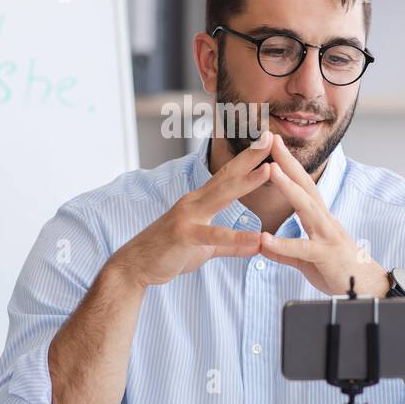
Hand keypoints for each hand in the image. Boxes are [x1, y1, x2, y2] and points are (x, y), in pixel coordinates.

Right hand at [111, 132, 273, 288]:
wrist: (134, 265)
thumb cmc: (168, 252)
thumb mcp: (205, 247)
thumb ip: (231, 245)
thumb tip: (256, 244)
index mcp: (199, 202)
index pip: (227, 176)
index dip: (248, 159)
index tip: (266, 142)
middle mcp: (194, 202)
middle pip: (227, 176)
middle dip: (250, 156)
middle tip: (270, 137)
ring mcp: (188, 216)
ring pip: (221, 196)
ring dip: (246, 182)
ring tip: (269, 170)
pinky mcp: (184, 236)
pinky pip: (213, 236)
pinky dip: (237, 238)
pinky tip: (257, 239)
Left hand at [257, 134, 389, 296]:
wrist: (368, 290)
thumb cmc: (338, 271)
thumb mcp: (306, 259)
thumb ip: (284, 252)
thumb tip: (264, 245)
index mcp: (319, 219)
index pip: (302, 185)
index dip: (288, 165)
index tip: (274, 145)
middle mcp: (325, 221)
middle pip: (305, 186)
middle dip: (289, 162)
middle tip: (273, 140)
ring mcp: (327, 236)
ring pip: (306, 208)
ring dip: (288, 188)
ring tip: (270, 171)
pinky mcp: (326, 256)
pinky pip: (302, 249)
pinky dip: (283, 244)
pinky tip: (265, 239)